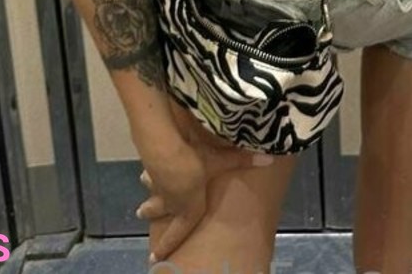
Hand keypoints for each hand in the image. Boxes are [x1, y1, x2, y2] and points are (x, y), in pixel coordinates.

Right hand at [135, 99, 275, 261]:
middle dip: (151, 214)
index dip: (167, 245)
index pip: (178, 231)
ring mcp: (159, 186)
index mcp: (188, 208)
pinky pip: (151, 175)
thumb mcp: (221, 161)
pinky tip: (146, 171)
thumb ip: (244, 161)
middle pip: (158, 212)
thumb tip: (269, 159)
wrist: (167, 153)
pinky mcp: (152, 169)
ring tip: (142, 203)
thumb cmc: (196, 165)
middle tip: (142, 216)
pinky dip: (149, 174)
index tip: (154, 258)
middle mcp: (172, 202)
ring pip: (153, 194)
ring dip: (149, 197)